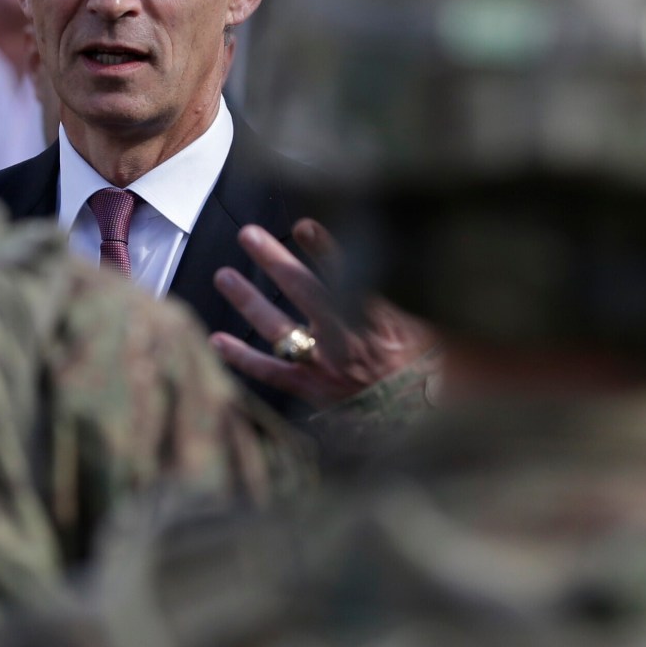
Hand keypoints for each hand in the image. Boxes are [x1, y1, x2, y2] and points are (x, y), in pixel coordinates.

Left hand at [210, 218, 435, 407]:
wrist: (422, 421)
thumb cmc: (428, 370)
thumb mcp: (427, 325)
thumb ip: (398, 296)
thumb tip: (382, 256)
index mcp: (380, 323)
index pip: (349, 276)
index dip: (324, 249)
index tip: (303, 225)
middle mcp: (347, 342)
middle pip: (304, 293)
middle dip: (275, 260)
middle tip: (248, 234)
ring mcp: (325, 367)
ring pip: (278, 328)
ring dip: (249, 300)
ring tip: (224, 275)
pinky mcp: (312, 390)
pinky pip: (271, 373)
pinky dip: (242, 357)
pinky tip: (217, 340)